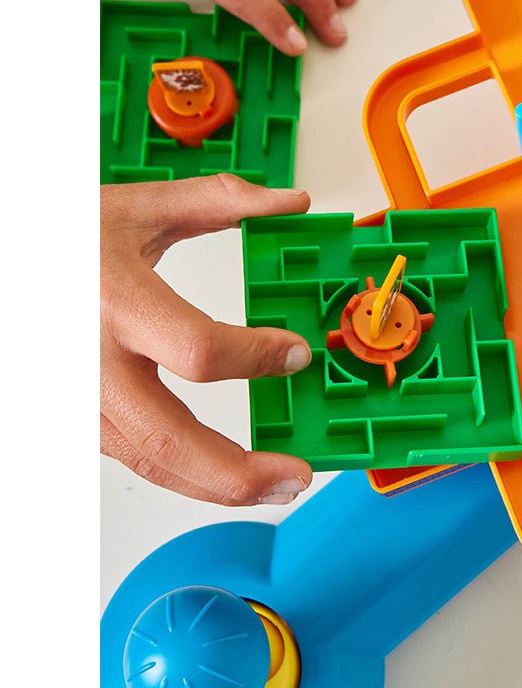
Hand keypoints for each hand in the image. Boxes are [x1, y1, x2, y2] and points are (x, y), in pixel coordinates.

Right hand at [101, 174, 314, 505]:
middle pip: (170, 441)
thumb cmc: (58, 239)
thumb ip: (218, 201)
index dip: (255, 359)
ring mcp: (79, 401)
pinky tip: (224, 471)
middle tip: (296, 475)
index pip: (196, 350)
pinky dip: (186, 472)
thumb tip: (289, 201)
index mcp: (114, 301)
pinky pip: (136, 458)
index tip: (296, 354)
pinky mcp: (78, 420)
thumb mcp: (136, 206)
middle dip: (241, 473)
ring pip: (151, 464)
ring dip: (219, 486)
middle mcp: (91, 362)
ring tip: (274, 486)